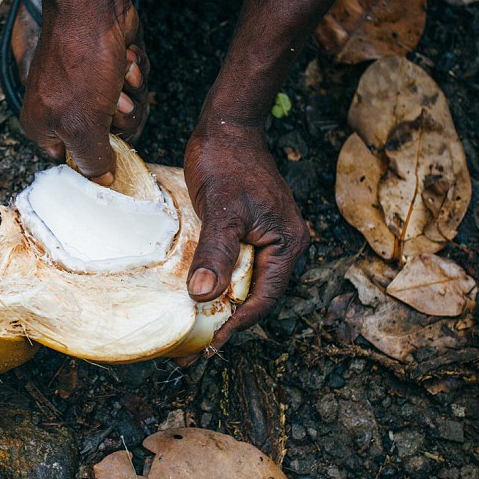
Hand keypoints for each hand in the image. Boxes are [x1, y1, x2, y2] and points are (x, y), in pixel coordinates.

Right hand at [20, 0, 147, 180]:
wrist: (93, 6)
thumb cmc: (81, 62)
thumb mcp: (84, 125)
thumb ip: (93, 161)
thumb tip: (102, 183)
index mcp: (44, 126)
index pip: (74, 161)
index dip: (96, 156)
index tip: (110, 147)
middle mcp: (62, 108)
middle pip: (106, 138)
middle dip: (118, 117)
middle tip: (111, 100)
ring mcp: (87, 87)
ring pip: (125, 112)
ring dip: (129, 92)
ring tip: (117, 73)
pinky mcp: (108, 68)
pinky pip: (132, 87)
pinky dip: (133, 72)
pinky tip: (124, 58)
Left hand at [183, 117, 309, 354]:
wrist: (226, 127)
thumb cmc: (226, 162)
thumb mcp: (221, 209)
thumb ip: (216, 251)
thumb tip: (203, 295)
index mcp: (287, 244)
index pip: (264, 298)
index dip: (237, 323)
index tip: (209, 344)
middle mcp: (282, 246)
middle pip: (256, 295)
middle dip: (227, 322)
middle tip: (195, 350)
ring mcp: (266, 239)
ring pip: (244, 283)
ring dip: (221, 305)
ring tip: (191, 330)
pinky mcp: (248, 231)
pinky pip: (236, 266)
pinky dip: (218, 282)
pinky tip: (196, 295)